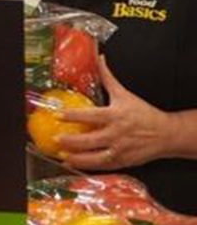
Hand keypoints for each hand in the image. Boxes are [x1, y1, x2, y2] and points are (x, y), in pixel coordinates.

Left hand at [58, 57, 179, 169]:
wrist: (166, 134)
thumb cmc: (144, 113)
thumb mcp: (124, 94)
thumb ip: (108, 77)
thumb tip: (99, 58)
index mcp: (116, 116)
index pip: (91, 116)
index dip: (73, 116)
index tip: (58, 115)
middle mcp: (117, 134)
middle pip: (91, 139)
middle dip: (72, 140)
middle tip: (56, 138)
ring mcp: (120, 150)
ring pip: (96, 157)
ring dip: (78, 158)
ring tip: (62, 156)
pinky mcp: (123, 161)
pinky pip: (103, 166)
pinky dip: (88, 166)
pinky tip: (74, 164)